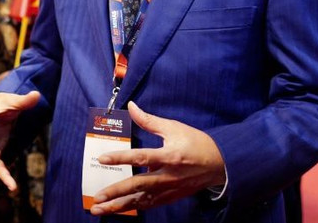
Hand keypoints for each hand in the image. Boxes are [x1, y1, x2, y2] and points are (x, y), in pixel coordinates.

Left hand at [89, 102, 225, 215]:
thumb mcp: (174, 127)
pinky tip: (119, 209)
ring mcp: (169, 189)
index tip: (103, 158)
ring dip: (120, 206)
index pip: (141, 157)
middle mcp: (168, 176)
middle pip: (138, 186)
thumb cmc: (196, 143)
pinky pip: (150, 204)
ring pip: (141, 200)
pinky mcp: (171, 197)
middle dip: (116, 192)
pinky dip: (134, 207)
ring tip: (100, 210)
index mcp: (169, 156)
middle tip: (97, 198)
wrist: (220, 164)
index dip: (121, 158)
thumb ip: (149, 120)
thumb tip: (131, 106)